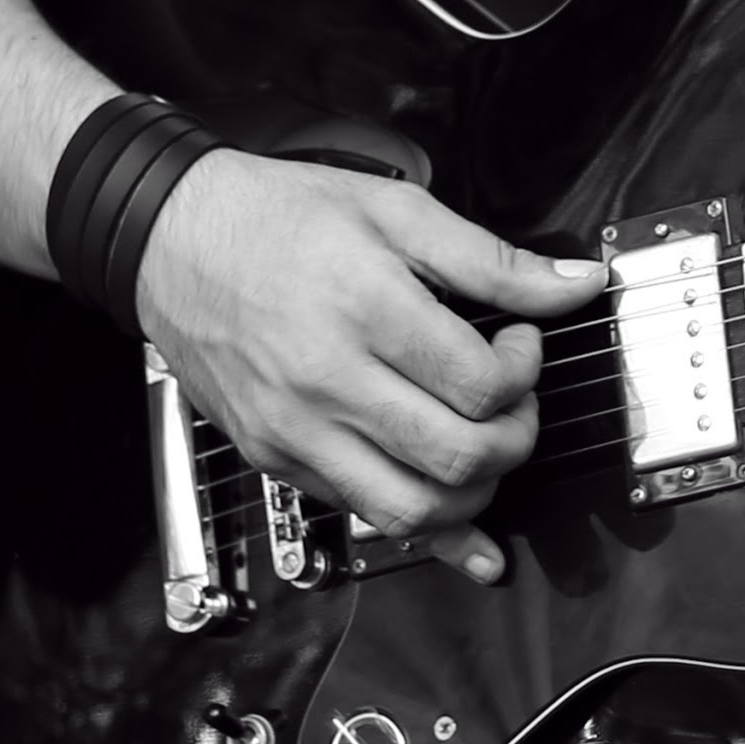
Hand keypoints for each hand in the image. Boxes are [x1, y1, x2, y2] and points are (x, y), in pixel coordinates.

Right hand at [129, 152, 606, 584]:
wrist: (169, 241)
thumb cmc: (277, 217)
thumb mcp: (394, 211)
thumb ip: (493, 258)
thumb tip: (575, 284)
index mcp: (364, 307)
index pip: (480, 385)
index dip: (524, 371)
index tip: (518, 344)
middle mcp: (326, 380)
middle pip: (458, 457)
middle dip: (515, 439)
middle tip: (510, 402)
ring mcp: (296, 430)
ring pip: (413, 511)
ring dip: (476, 495)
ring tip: (481, 447)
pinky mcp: (276, 459)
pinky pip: (362, 519)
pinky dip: (423, 532)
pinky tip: (460, 529)